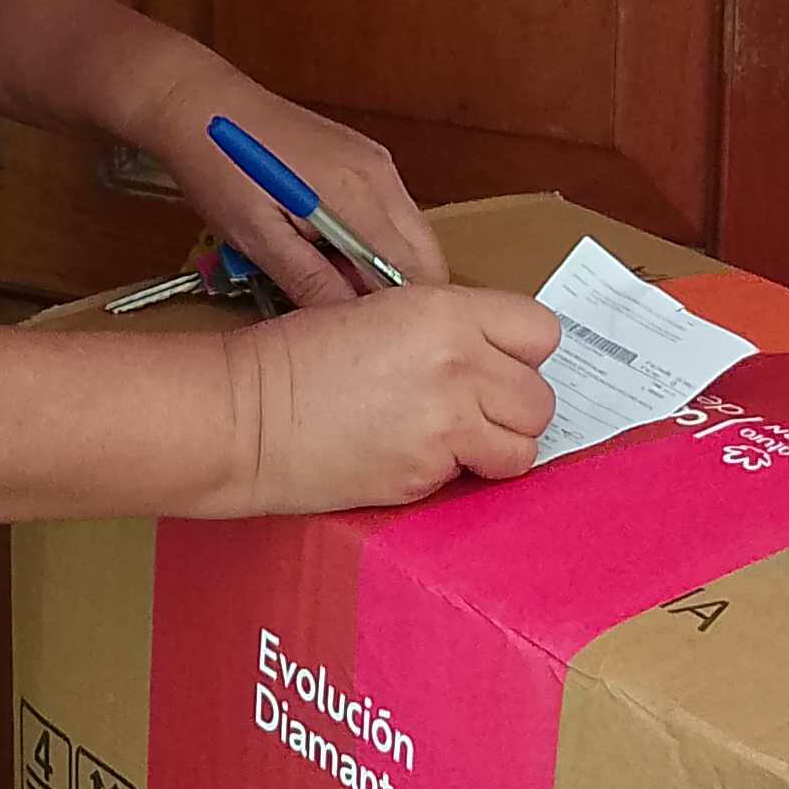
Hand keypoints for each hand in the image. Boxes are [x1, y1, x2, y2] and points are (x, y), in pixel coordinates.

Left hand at [117, 53, 447, 309]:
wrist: (201, 104)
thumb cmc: (220, 168)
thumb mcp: (256, 237)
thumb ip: (310, 281)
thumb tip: (349, 327)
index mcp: (357, 195)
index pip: (415, 271)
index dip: (394, 310)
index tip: (359, 328)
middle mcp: (381, 174)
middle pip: (424, 254)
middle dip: (393, 291)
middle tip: (339, 304)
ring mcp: (376, 161)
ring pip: (409, 235)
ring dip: (380, 266)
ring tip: (324, 273)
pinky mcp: (365, 157)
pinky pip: (390, 212)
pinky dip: (371, 239)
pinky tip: (324, 244)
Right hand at [224, 289, 558, 516]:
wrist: (248, 415)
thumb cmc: (298, 357)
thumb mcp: (382, 311)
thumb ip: (446, 327)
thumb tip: (490, 355)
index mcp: (445, 311)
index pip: (541, 331)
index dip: (521, 352)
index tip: (497, 364)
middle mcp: (458, 364)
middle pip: (541, 397)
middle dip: (512, 407)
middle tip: (472, 409)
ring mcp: (446, 424)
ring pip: (525, 446)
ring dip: (498, 446)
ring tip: (454, 439)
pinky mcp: (426, 475)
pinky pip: (475, 477)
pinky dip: (456, 473)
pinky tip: (413, 454)